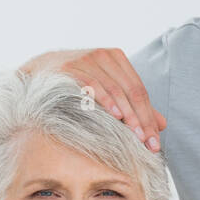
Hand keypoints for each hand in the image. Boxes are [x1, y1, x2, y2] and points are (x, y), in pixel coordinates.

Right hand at [20, 48, 165, 152]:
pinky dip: (105, 101)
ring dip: (127, 114)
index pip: (139, 91)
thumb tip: (161, 125)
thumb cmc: (75, 83)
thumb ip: (133, 105)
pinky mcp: (70, 68)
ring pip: (114, 89)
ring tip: (136, 135)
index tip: (154, 143)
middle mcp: (103, 56)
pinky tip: (115, 116)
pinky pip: (92, 85)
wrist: (38, 72)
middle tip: (147, 143)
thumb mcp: (106, 90)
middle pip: (130, 91)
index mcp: (116, 58)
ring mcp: (86, 60)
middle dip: (141, 120)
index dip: (149, 117)